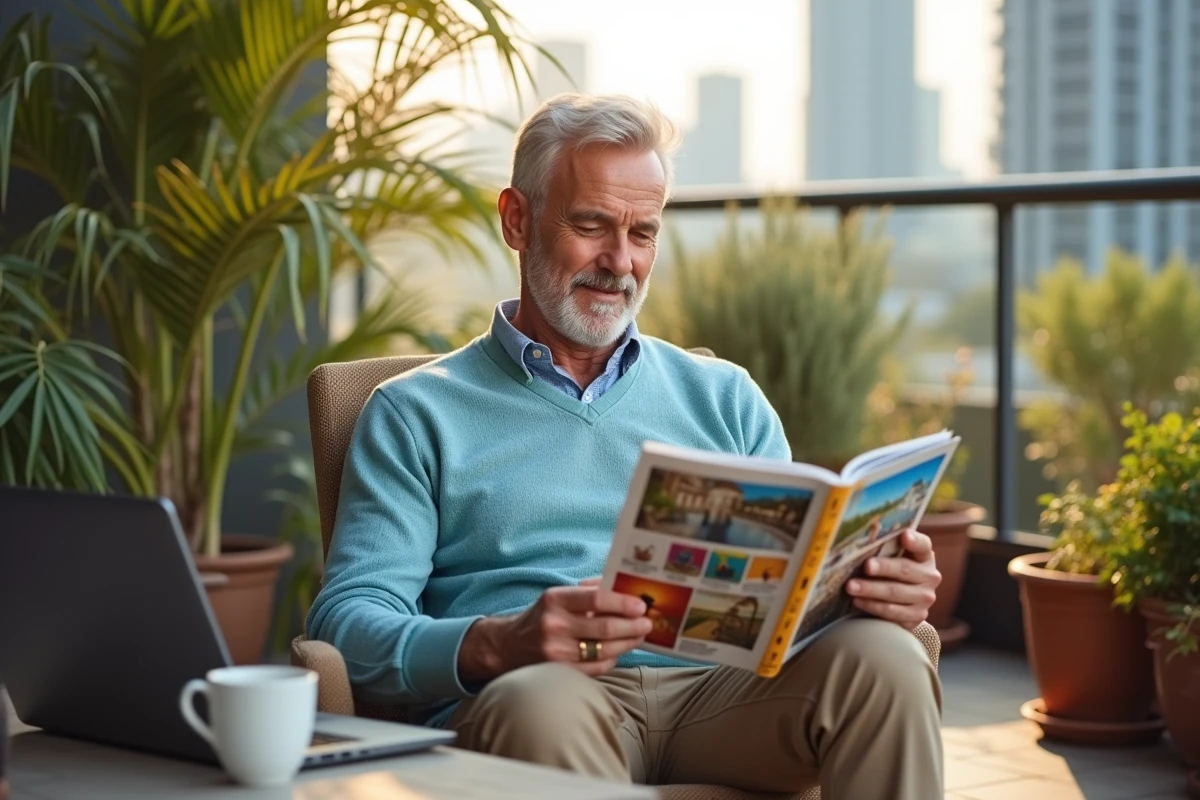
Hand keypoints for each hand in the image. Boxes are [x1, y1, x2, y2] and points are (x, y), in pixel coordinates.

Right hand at [458, 583, 651, 683]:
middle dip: (632, 626)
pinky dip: (612, 659)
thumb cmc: (541, 617)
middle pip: (605, 628)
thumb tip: (621, 586)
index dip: (622, 603)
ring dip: (628, 643)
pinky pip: (596, 668)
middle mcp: (554, 625)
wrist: (508, 646)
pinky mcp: (559, 672)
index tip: (640, 605)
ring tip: (639, 636)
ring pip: (604, 650)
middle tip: (647, 623)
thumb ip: (588, 590)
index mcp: (555, 600)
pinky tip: (620, 651)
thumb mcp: (557, 596)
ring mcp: (556, 652)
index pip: (596, 599)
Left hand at [844, 529, 940, 628]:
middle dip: (883, 568)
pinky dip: (873, 607)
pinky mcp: (916, 617)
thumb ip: (885, 547)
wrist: (901, 602)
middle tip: (865, 566)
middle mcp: (929, 577)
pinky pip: (893, 613)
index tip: (904, 536)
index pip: (923, 545)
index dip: (914, 541)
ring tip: (851, 586)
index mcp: (924, 556)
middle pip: (905, 570)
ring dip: (871, 590)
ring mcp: (924, 598)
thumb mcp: (893, 556)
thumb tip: (865, 535)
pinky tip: (857, 601)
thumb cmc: (891, 571)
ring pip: (896, 593)